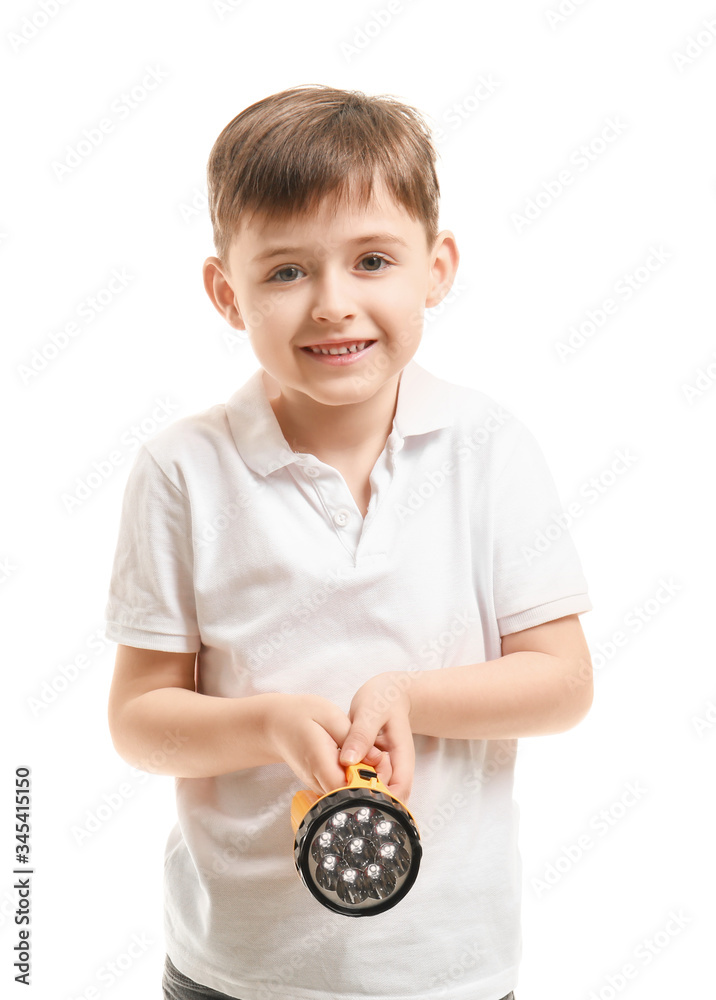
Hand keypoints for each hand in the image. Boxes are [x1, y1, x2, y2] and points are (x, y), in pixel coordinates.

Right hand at [263, 693, 388, 796]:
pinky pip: (341, 787)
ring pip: (347, 793)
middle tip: (379, 757)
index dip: (368, 781)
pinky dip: (353, 778)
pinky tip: (358, 760)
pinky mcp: (320, 783)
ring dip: (363, 779)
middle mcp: (317, 779)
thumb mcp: (330, 715)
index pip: (347, 788)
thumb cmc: (300, 715)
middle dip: (370, 781)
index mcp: (319, 761)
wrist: (275, 725)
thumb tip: (377, 759)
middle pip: (350, 794)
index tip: (380, 763)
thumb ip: (354, 737)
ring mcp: (317, 784)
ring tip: (369, 756)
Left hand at [339, 672, 414, 803]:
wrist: (389, 692)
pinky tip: (335, 777)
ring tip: (333, 786)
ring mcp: (384, 769)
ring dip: (354, 792)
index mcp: (401, 758)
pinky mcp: (372, 766)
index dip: (379, 800)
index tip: (353, 797)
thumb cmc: (384, 698)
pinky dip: (350, 782)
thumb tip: (348, 760)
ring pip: (372, 793)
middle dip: (362, 799)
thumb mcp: (371, 711)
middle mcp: (395, 769)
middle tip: (336, 793)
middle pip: (385, 799)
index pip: (398, 792)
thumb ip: (361, 734)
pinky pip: (362, 782)